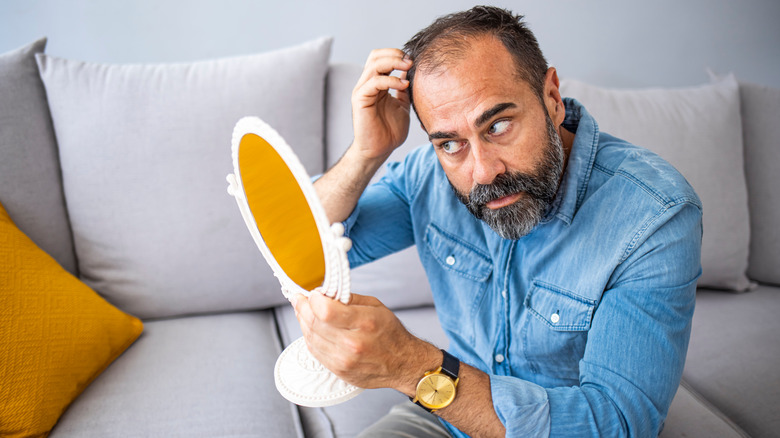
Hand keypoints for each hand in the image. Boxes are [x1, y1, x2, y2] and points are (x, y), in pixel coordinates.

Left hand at [292, 292, 439, 393]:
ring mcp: (343, 360)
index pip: (325, 310)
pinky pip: (314, 351)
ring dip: (303, 322)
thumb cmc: (391, 334)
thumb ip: (348, 298)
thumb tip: (324, 293)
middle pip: (314, 323)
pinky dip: (309, 337)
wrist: (403, 364)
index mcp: (364, 323)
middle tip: (301, 299)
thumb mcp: (375, 306)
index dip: (313, 299)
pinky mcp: (338, 370)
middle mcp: (352, 344)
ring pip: (310, 337)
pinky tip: (311, 328)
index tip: (312, 294)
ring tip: (304, 311)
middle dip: (303, 307)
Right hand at [351, 48, 412, 161]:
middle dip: (395, 54)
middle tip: (411, 61)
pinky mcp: (360, 100)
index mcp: (376, 83)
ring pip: (374, 65)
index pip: (381, 57)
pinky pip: (374, 82)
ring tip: (409, 67)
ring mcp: (362, 91)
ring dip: (393, 62)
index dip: (396, 54)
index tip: (414, 61)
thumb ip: (404, 89)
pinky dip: (390, 80)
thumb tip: (411, 73)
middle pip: (375, 56)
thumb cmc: (390, 131)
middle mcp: (367, 84)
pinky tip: (403, 85)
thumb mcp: (403, 104)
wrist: (380, 150)